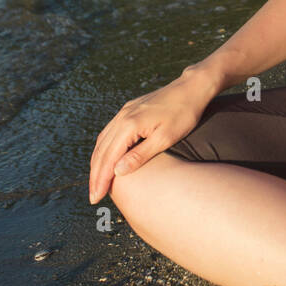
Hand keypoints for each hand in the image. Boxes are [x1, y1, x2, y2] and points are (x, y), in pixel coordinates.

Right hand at [88, 72, 215, 203]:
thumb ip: (140, 155)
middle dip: (95, 175)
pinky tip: (105, 159)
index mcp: (129, 125)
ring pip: (102, 141)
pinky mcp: (129, 110)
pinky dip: (104, 149)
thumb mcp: (165, 138)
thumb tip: (117, 172)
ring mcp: (124, 112)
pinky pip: (109, 132)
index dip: (100, 179)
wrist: (191, 88)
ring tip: (97, 183)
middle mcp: (122, 117)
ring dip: (97, 163)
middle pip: (101, 151)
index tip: (96, 198)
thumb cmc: (183, 114)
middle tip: (93, 197)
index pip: (108, 158)